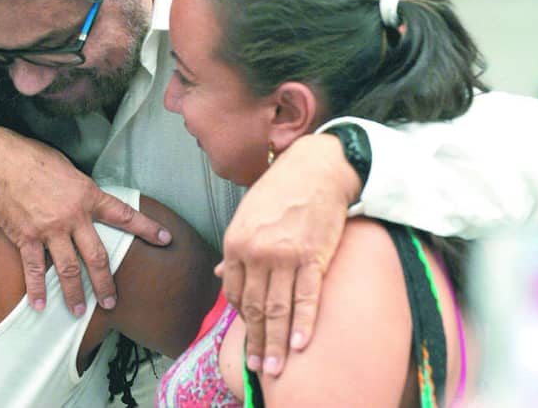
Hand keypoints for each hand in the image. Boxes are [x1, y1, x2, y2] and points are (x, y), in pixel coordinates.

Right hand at [0, 126, 171, 313]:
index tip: (165, 239)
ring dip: (75, 294)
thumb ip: (83, 192)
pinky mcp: (26, 238)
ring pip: (69, 269)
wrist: (0, 162)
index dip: (146, 228)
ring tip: (80, 311)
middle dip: (106, 282)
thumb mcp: (70, 170)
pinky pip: (34, 269)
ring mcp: (49, 230)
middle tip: (112, 301)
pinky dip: (37, 289)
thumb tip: (90, 204)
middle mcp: (73, 217)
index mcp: (87, 196)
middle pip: (97, 256)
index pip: (123, 215)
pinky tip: (39, 305)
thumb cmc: (34, 159)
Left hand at [219, 133, 360, 375]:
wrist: (316, 169)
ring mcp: (285, 255)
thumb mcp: (247, 216)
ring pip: (279, 309)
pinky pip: (307, 296)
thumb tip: (221, 277)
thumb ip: (236, 250)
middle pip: (256, 307)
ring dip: (276, 342)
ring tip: (275, 367)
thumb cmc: (280, 190)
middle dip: (256, 341)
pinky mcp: (313, 256)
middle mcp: (257, 252)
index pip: (235, 293)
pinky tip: (300, 345)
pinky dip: (303, 323)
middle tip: (258, 368)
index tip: (250, 335)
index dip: (242, 318)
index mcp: (236, 242)